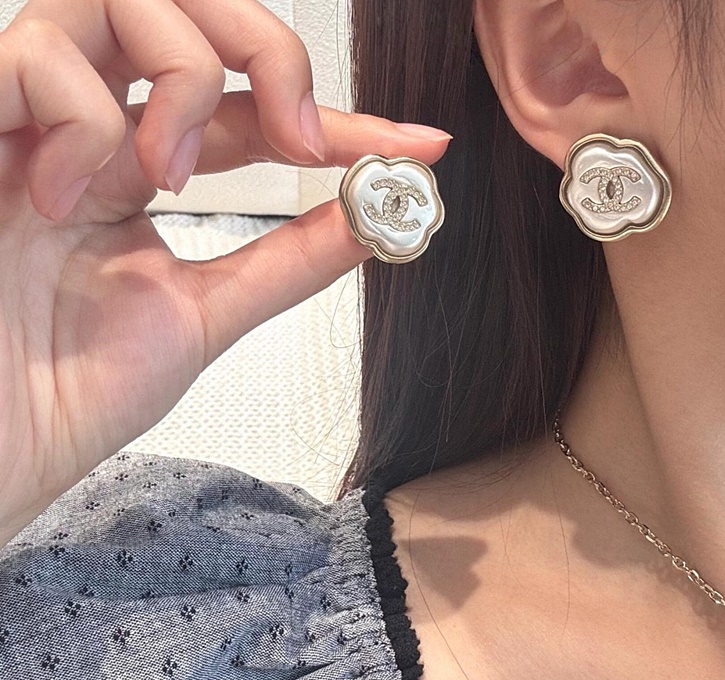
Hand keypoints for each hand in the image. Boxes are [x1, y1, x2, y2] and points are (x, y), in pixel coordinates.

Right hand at [0, 0, 450, 546]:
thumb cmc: (67, 393)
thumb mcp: (202, 315)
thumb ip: (284, 262)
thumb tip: (371, 218)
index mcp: (134, 170)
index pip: (248, 111)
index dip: (337, 118)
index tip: (417, 146)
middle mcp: (87, 131)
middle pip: (185, 10)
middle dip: (266, 52)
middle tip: (299, 140)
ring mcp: (25, 120)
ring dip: (182, 78)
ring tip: (166, 177)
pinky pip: (40, 56)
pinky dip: (84, 118)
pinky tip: (64, 194)